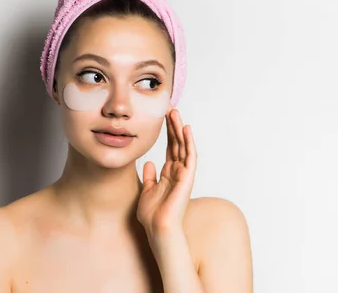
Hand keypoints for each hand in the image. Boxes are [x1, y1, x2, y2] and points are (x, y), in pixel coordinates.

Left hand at [137, 108, 197, 241]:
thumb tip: (148, 162)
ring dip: (180, 129)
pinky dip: (189, 143)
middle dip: (173, 125)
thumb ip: (150, 176)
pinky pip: (190, 157)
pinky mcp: (187, 178)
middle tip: (169, 108)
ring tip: (175, 113)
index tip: (163, 116)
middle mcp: (177, 171)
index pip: (169, 147)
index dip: (167, 132)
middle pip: (177, 143)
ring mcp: (183, 174)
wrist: (157, 228)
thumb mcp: (147, 191)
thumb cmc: (152, 215)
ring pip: (184, 146)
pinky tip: (186, 129)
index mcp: (168, 173)